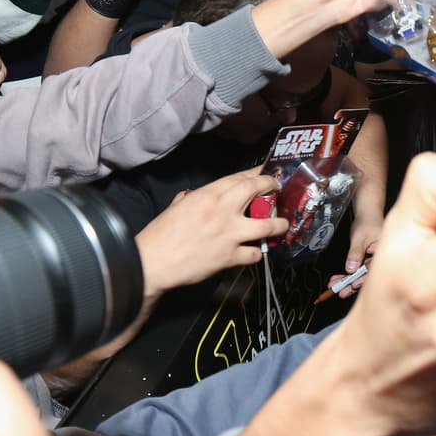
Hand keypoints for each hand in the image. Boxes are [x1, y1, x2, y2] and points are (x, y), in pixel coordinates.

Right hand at [135, 170, 289, 303]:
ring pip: (268, 225)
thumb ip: (190, 198)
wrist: (153, 262)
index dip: (257, 173)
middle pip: (257, 190)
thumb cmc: (160, 235)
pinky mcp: (230, 257)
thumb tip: (195, 196)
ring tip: (282, 224)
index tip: (267, 173)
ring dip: (279, 224)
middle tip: (279, 189)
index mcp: (207, 195)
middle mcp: (223, 210)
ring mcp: (229, 234)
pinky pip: (254, 254)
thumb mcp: (176, 206)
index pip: (239, 177)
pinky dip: (257, 253)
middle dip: (273, 186)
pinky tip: (255, 252)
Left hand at [329, 212, 381, 297]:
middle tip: (340, 291)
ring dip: (347, 281)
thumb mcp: (360, 237)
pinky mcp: (366, 262)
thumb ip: (355, 253)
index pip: (373, 270)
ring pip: (360, 275)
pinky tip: (337, 279)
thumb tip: (351, 268)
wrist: (368, 214)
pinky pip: (357, 271)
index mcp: (383, 254)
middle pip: (366, 276)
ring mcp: (372, 262)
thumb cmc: (368, 222)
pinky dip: (347, 275)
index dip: (362, 279)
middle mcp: (379, 260)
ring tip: (334, 286)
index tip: (352, 285)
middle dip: (352, 284)